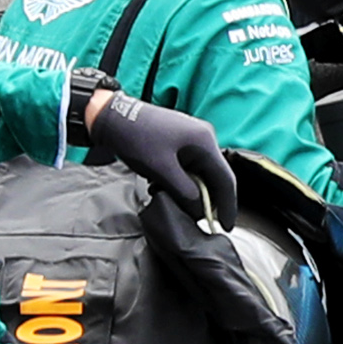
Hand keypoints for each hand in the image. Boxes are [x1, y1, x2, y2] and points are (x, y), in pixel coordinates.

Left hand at [80, 87, 237, 226]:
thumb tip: (199, 211)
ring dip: (194, 191)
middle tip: (200, 221)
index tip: (226, 227)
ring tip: (180, 205)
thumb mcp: (161, 169)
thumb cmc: (136, 138)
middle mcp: (204, 138)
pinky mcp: (182, 142)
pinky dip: (185, 181)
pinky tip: (170, 189)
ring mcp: (194, 139)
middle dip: (210, 200)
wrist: (114, 116)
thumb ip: (184, 192)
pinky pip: (191, 167)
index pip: (226, 179)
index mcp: (204, 142)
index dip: (228, 205)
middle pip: (216, 177)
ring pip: (202, 174)